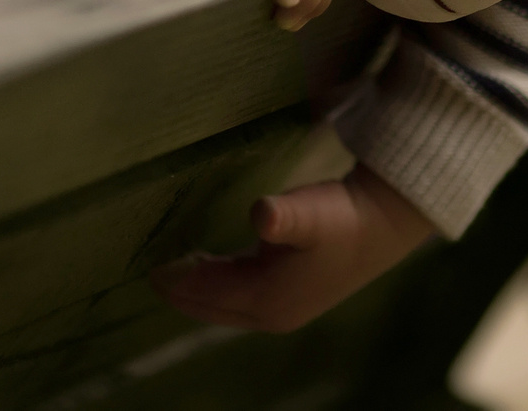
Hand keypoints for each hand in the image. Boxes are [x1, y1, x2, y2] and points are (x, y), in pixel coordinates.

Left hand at [151, 165, 436, 331]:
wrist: (382, 223)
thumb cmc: (342, 218)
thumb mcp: (310, 213)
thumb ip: (284, 215)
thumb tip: (263, 213)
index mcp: (267, 301)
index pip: (206, 294)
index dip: (175, 279)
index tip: (146, 263)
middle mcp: (270, 313)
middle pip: (210, 308)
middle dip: (180, 292)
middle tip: (148, 268)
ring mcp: (281, 307)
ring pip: (223, 305)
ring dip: (197, 291)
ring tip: (170, 268)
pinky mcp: (290, 294)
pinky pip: (238, 297)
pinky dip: (216, 286)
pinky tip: (208, 266)